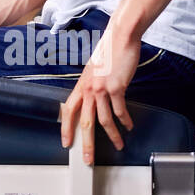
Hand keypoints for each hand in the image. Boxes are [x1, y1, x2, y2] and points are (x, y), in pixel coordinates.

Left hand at [59, 24, 139, 164]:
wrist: (121, 36)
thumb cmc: (110, 50)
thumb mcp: (94, 69)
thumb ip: (92, 85)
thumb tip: (94, 97)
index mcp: (81, 85)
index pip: (68, 111)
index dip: (66, 129)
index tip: (67, 143)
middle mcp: (88, 88)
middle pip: (85, 122)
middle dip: (86, 144)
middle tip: (88, 158)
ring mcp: (102, 89)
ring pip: (104, 121)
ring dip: (112, 136)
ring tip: (118, 144)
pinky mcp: (117, 87)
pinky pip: (120, 111)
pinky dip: (125, 121)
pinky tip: (128, 126)